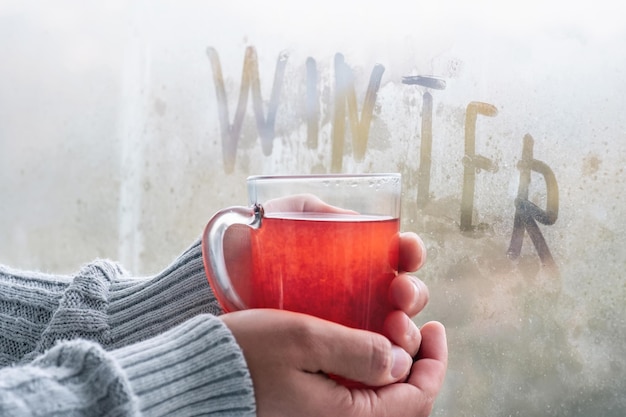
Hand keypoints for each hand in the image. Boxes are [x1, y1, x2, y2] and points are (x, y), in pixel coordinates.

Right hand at [221, 309, 446, 416]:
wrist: (197, 379)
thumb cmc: (244, 357)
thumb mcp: (304, 341)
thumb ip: (360, 351)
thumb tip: (401, 360)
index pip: (417, 397)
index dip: (434, 360)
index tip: (433, 326)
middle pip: (405, 403)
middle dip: (417, 361)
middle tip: (408, 322)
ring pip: (382, 401)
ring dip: (395, 365)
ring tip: (388, 329)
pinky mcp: (311, 412)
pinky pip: (357, 400)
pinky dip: (370, 374)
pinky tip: (361, 346)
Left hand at [224, 195, 434, 358]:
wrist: (212, 286)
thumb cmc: (249, 251)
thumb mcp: (283, 219)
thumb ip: (314, 210)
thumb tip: (356, 219)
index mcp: (354, 262)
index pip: (396, 258)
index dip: (411, 253)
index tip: (408, 252)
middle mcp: (356, 294)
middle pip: (403, 296)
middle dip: (414, 293)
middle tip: (399, 294)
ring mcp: (345, 325)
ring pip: (394, 330)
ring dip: (408, 327)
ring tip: (395, 324)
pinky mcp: (329, 352)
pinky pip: (369, 362)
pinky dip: (387, 361)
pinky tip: (386, 358)